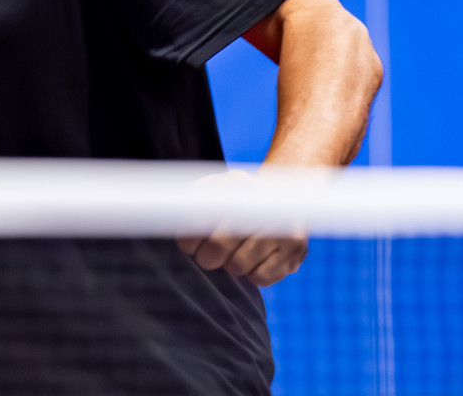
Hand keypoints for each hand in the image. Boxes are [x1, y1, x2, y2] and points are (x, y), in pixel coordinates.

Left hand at [175, 169, 308, 286]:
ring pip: (239, 265)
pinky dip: (251, 275)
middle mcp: (262, 205)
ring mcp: (283, 228)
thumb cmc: (241, 195)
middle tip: (206, 257)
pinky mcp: (296, 251)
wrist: (289, 196)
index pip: (203, 217)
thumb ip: (194, 197)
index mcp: (238, 184)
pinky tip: (252, 261)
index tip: (186, 246)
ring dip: (230, 265)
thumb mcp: (217, 186)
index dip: (189, 238)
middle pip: (219, 244)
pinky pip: (261, 277)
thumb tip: (167, 214)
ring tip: (232, 256)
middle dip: (206, 257)